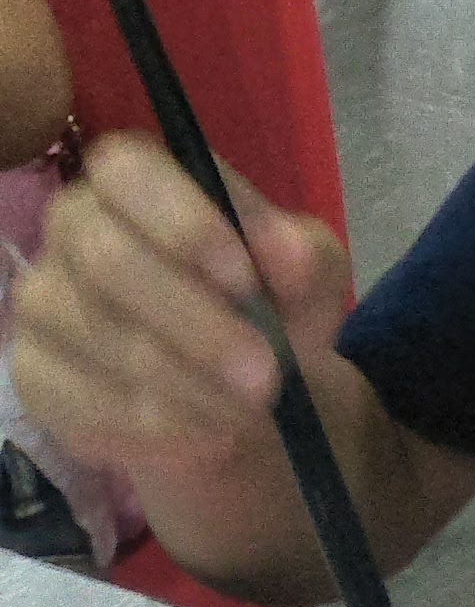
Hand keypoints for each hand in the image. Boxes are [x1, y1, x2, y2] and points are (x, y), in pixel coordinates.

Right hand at [4, 133, 349, 481]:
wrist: (238, 387)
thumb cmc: (270, 303)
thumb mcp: (309, 275)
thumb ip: (303, 256)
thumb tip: (287, 251)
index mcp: (133, 180)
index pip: (127, 172)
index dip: (182, 222)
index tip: (245, 278)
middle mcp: (72, 230)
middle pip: (109, 262)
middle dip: (196, 323)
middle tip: (265, 373)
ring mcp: (43, 304)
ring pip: (100, 338)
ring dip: (186, 382)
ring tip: (252, 410)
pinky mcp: (32, 376)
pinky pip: (80, 401)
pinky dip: (154, 425)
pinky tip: (206, 434)